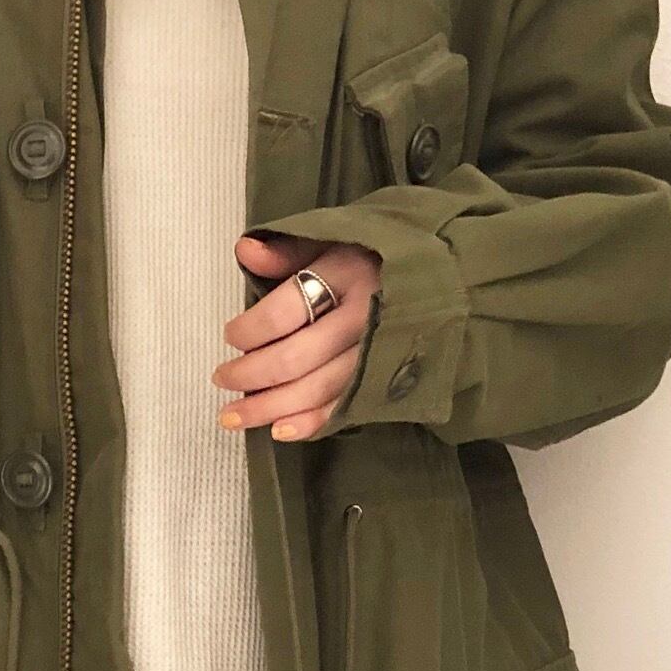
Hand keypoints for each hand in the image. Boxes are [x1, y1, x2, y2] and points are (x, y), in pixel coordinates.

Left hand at [213, 232, 381, 440]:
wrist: (449, 281)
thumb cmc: (377, 258)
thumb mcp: (336, 239)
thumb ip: (288, 251)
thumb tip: (244, 250)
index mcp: (349, 274)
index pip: (287, 310)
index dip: (250, 329)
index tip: (230, 335)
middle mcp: (365, 317)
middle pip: (296, 357)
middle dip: (251, 374)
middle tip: (221, 379)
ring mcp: (378, 354)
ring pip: (316, 390)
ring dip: (269, 408)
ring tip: (232, 417)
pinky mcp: (388, 381)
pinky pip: (344, 409)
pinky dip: (311, 423)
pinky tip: (279, 431)